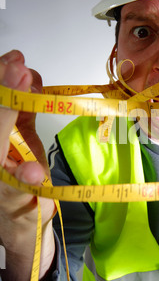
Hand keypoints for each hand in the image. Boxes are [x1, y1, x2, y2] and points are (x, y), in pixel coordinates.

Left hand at [0, 50, 55, 280]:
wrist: (25, 220)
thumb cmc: (25, 216)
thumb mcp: (26, 208)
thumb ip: (27, 188)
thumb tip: (33, 171)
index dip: (6, 103)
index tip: (18, 75)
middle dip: (2, 83)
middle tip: (15, 60)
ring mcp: (4, 139)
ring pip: (2, 105)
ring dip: (9, 82)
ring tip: (19, 62)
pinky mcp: (16, 135)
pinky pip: (18, 110)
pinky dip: (24, 92)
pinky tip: (29, 78)